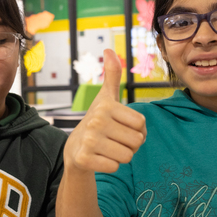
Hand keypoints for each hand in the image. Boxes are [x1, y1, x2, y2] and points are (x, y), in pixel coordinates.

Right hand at [64, 48, 146, 173]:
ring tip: (108, 148)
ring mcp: (89, 141)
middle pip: (137, 141)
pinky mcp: (84, 159)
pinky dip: (110, 165)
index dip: (137, 130)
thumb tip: (109, 49)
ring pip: (128, 156)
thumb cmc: (98, 121)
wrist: (74, 148)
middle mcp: (96, 121)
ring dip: (122, 156)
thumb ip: (112, 74)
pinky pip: (115, 167)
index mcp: (106, 106)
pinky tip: (100, 158)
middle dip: (130, 144)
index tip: (121, 127)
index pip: (142, 124)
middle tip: (114, 140)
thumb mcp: (106, 97)